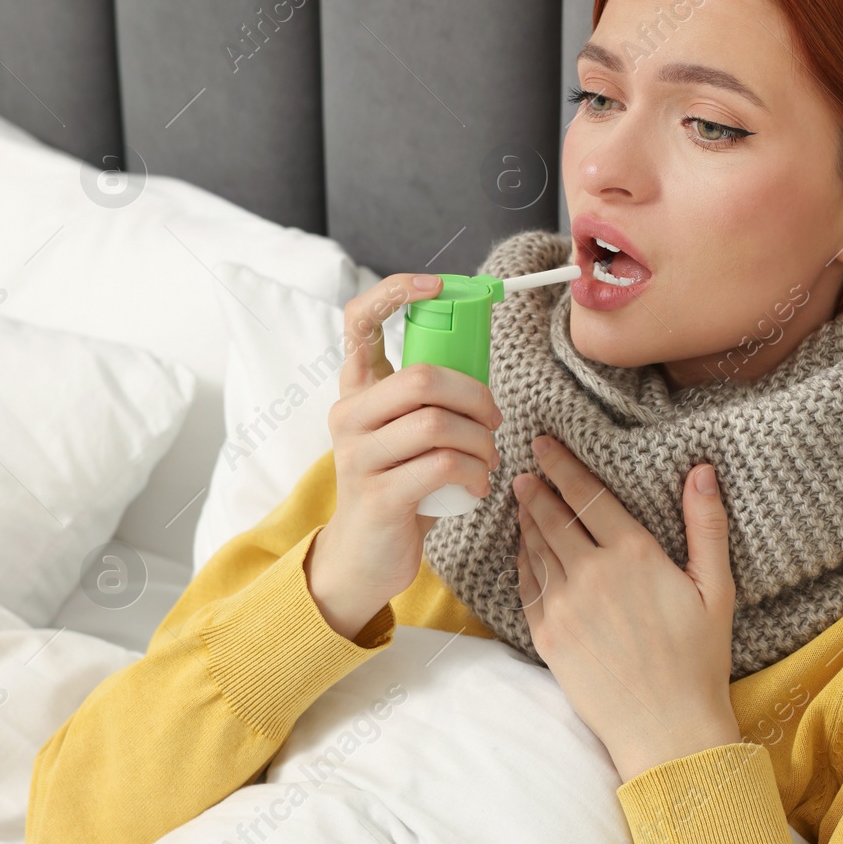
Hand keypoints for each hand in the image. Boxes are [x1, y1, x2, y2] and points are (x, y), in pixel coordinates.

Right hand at [307, 274, 504, 638]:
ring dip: (481, 442)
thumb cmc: (401, 486)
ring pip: (438, 424)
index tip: (438, 286)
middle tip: (494, 420)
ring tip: (486, 460)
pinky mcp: (377, 495)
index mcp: (357, 391)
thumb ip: (429, 399)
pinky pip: (443, 465)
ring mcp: (357, 456)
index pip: (359, 320)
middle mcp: (348, 416)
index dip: (397, 292)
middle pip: (423, 377)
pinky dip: (474, 473)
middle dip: (477, 396)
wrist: (365, 557)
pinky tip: (476, 485)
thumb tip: (481, 367)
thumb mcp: (407, 434)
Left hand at [512, 434, 741, 782]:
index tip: (543, 444)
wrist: (666, 727)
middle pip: (552, 516)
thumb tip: (702, 470)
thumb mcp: (717, 588)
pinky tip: (522, 550)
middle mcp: (591, 573)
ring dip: (525, 519)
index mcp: (634, 554)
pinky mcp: (547, 635)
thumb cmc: (699, 659)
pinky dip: (521, 561)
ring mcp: (563, 605)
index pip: (587, 494)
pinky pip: (526, 586)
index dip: (562, 465)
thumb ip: (706, 525)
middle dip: (535, 487)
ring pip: (534, 548)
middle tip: (522, 467)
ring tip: (520, 501)